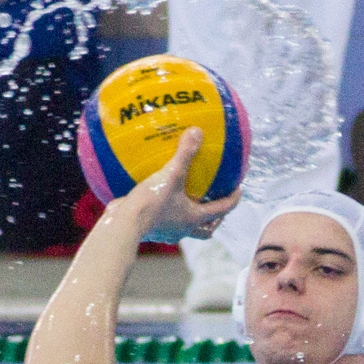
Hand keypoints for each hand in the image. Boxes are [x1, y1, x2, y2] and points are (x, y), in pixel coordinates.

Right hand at [114, 127, 239, 243]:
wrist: (123, 224)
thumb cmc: (151, 203)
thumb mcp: (171, 175)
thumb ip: (185, 154)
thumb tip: (197, 131)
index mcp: (193, 218)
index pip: (222, 210)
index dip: (233, 200)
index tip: (239, 190)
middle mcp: (183, 229)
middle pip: (207, 228)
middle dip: (215, 218)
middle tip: (217, 204)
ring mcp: (168, 232)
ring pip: (187, 229)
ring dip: (192, 218)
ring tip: (191, 203)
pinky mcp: (152, 230)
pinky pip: (167, 223)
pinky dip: (170, 213)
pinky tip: (163, 200)